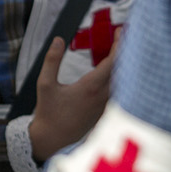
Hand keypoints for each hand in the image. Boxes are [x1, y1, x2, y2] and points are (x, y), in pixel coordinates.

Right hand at [28, 37, 116, 160]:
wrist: (53, 140)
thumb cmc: (49, 114)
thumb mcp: (45, 84)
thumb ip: (52, 60)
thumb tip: (59, 40)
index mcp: (91, 87)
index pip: (113, 61)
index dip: (120, 44)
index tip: (121, 31)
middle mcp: (103, 96)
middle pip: (122, 69)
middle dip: (125, 50)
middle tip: (124, 34)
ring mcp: (107, 105)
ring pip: (122, 80)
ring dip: (123, 63)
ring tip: (120, 48)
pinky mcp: (106, 111)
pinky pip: (118, 91)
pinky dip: (120, 76)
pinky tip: (115, 69)